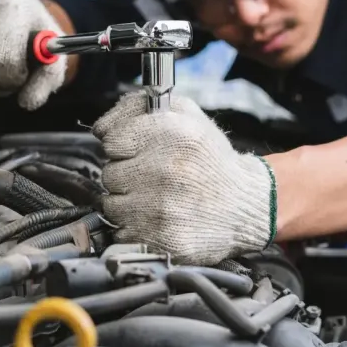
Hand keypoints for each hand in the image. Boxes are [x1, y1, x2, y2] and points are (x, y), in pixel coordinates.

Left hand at [92, 92, 276, 265]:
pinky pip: (122, 232)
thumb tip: (101, 126)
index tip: (138, 153)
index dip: (123, 147)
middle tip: (153, 178)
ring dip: (128, 203)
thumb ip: (139, 107)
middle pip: (109, 174)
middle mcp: (165, 170)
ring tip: (157, 199)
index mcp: (171, 134)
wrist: (246, 204)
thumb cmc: (212, 160)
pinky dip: (135, 227)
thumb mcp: (186, 115)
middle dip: (127, 176)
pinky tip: (159, 219)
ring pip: (112, 205)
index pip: (111, 140)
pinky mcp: (162, 239)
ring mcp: (162, 208)